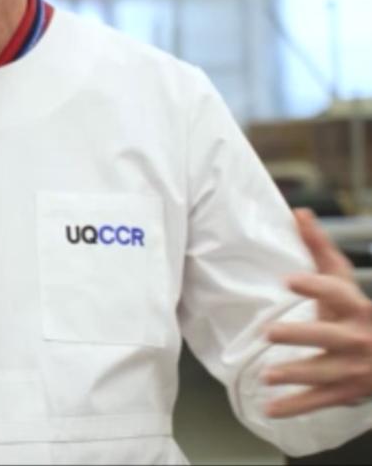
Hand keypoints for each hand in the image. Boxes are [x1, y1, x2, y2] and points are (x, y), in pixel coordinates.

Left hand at [264, 208, 371, 416]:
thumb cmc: (356, 311)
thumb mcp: (344, 281)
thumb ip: (320, 249)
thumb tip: (298, 212)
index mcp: (355, 307)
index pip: (336, 293)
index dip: (314, 286)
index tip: (289, 280)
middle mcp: (356, 337)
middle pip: (328, 336)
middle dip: (301, 336)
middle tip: (270, 332)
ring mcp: (353, 367)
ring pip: (324, 372)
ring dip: (296, 375)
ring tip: (266, 376)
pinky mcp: (345, 391)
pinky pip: (319, 401)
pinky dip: (294, 407)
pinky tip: (269, 410)